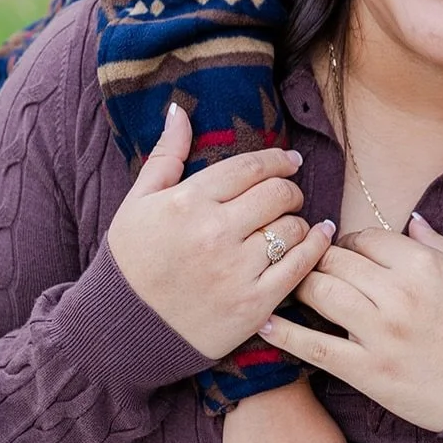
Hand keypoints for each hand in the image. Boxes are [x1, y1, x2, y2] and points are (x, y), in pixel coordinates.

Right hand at [107, 106, 333, 359]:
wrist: (122, 332)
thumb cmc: (130, 263)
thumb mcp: (137, 203)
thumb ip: (166, 155)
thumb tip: (179, 110)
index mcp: (187, 202)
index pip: (249, 167)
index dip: (277, 159)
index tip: (289, 160)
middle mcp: (214, 233)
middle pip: (276, 193)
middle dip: (289, 187)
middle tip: (289, 192)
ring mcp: (235, 271)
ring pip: (291, 228)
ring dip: (298, 219)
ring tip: (292, 220)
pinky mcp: (252, 305)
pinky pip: (300, 267)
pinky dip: (316, 247)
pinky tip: (320, 237)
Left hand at [259, 215, 442, 432]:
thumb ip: (437, 243)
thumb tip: (410, 219)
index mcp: (422, 264)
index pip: (365, 238)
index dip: (350, 242)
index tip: (346, 252)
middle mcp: (397, 293)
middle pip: (336, 260)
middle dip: (321, 259)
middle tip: (314, 266)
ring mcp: (380, 334)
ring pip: (320, 292)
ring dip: (302, 285)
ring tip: (293, 286)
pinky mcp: (369, 372)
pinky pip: (316, 347)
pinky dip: (286, 334)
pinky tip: (265, 324)